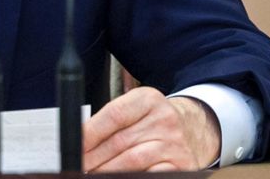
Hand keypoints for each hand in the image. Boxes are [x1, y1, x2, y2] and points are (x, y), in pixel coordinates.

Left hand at [83, 86, 220, 171]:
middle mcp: (164, 119)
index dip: (91, 133)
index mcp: (148, 99)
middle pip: (120, 141)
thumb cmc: (153, 121)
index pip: (114, 115)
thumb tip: (81, 143)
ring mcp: (175, 143)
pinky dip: (132, 178)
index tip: (75, 146)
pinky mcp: (183, 165)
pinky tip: (120, 177)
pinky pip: (151, 175)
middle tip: (80, 165)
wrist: (194, 130)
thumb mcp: (134, 110)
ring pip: (132, 161)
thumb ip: (109, 121)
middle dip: (94, 157)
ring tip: (93, 173)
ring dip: (108, 170)